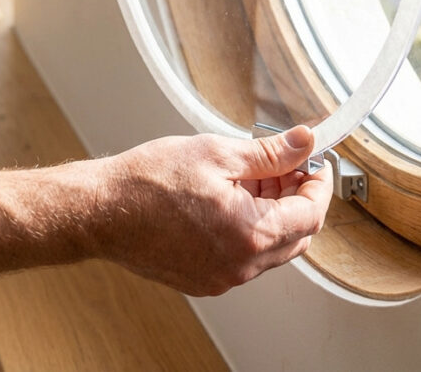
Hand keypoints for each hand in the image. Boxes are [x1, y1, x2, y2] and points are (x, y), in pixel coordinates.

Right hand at [92, 125, 331, 295]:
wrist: (102, 210)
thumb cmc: (149, 182)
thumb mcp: (217, 153)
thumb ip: (269, 153)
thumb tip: (304, 142)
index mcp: (250, 234)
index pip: (311, 216)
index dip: (318, 183)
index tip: (314, 161)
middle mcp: (241, 265)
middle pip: (295, 235)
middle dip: (297, 196)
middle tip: (285, 163)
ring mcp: (222, 277)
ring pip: (270, 247)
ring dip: (273, 211)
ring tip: (252, 174)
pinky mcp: (204, 279)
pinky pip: (244, 255)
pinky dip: (249, 227)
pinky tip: (231, 196)